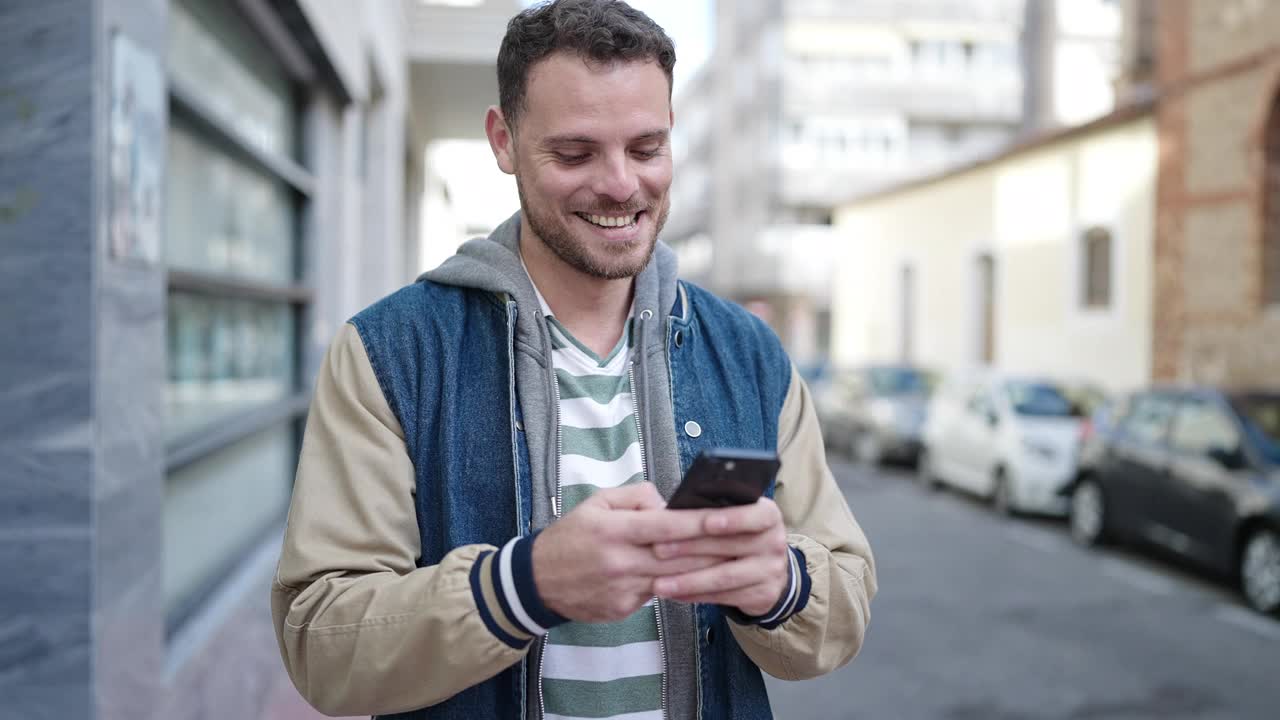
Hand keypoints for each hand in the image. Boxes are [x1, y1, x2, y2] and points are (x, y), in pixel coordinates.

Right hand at [532, 483, 722, 621]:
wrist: (536, 581)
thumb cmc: (570, 536)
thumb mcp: (596, 503)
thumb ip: (635, 497)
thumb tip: (667, 503)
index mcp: (614, 530)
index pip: (666, 526)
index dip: (699, 522)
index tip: (727, 517)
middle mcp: (620, 562)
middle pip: (678, 556)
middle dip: (714, 549)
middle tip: (743, 541)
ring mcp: (622, 589)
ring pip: (674, 579)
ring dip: (703, 571)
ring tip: (730, 560)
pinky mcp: (622, 609)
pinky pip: (656, 594)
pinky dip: (674, 584)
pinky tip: (692, 578)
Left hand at [650, 498, 789, 616]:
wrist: (769, 568)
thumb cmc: (740, 534)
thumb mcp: (736, 514)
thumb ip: (713, 510)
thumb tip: (673, 510)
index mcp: (768, 515)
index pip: (755, 515)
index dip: (732, 519)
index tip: (707, 523)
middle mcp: (774, 542)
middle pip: (730, 546)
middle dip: (690, 547)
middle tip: (658, 550)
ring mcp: (771, 570)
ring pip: (725, 577)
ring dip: (689, 580)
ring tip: (659, 583)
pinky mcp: (763, 595)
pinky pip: (724, 597)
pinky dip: (696, 596)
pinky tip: (674, 594)